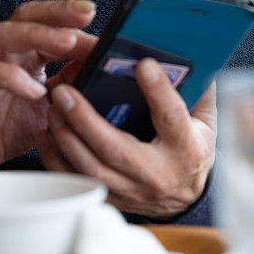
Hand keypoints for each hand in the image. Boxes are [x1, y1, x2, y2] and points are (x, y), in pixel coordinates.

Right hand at [0, 0, 96, 176]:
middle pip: (27, 15)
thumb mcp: (52, 104)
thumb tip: (101, 65)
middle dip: (58, 11)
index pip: (50, 21)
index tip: (104, 24)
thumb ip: (72, 83)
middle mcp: (6, 52)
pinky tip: (36, 91)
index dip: (75, 20)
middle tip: (86, 13)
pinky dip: (14, 78)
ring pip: (6, 35)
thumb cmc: (11, 125)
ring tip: (68, 42)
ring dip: (39, 35)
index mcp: (27, 51)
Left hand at [37, 59, 216, 218]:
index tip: (143, 64)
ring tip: (53, 108)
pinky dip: (58, 159)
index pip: (172, 117)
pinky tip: (48, 134)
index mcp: (187, 149)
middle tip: (64, 91)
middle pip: (117, 149)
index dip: (159, 91)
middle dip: (85, 119)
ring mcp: (133, 191)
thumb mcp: (205, 120)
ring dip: (67, 137)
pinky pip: (80, 181)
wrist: (187, 196)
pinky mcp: (114, 199)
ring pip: (92, 169)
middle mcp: (159, 174)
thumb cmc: (193, 148)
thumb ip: (198, 90)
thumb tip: (191, 54)